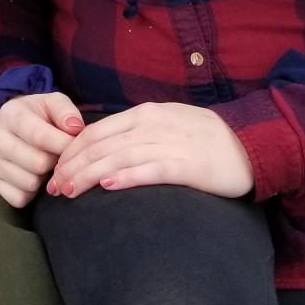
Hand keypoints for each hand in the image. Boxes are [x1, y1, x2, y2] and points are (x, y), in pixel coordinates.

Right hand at [0, 92, 84, 207]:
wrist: (13, 127)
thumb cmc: (38, 116)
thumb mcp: (52, 103)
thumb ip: (66, 111)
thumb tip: (76, 128)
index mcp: (10, 114)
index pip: (41, 137)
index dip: (64, 144)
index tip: (76, 146)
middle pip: (39, 163)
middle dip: (56, 162)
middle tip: (58, 155)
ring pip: (30, 183)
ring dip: (44, 178)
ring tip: (44, 163)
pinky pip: (20, 198)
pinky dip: (31, 193)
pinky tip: (32, 176)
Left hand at [49, 103, 253, 199]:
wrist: (250, 144)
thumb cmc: (203, 139)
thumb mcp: (165, 125)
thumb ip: (135, 134)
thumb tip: (101, 151)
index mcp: (144, 114)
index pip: (96, 131)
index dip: (71, 151)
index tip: (55, 171)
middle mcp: (152, 125)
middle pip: (101, 145)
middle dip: (72, 166)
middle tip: (53, 188)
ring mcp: (169, 144)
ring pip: (118, 158)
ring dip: (89, 175)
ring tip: (69, 191)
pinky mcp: (187, 166)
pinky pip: (150, 170)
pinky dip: (126, 177)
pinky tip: (108, 186)